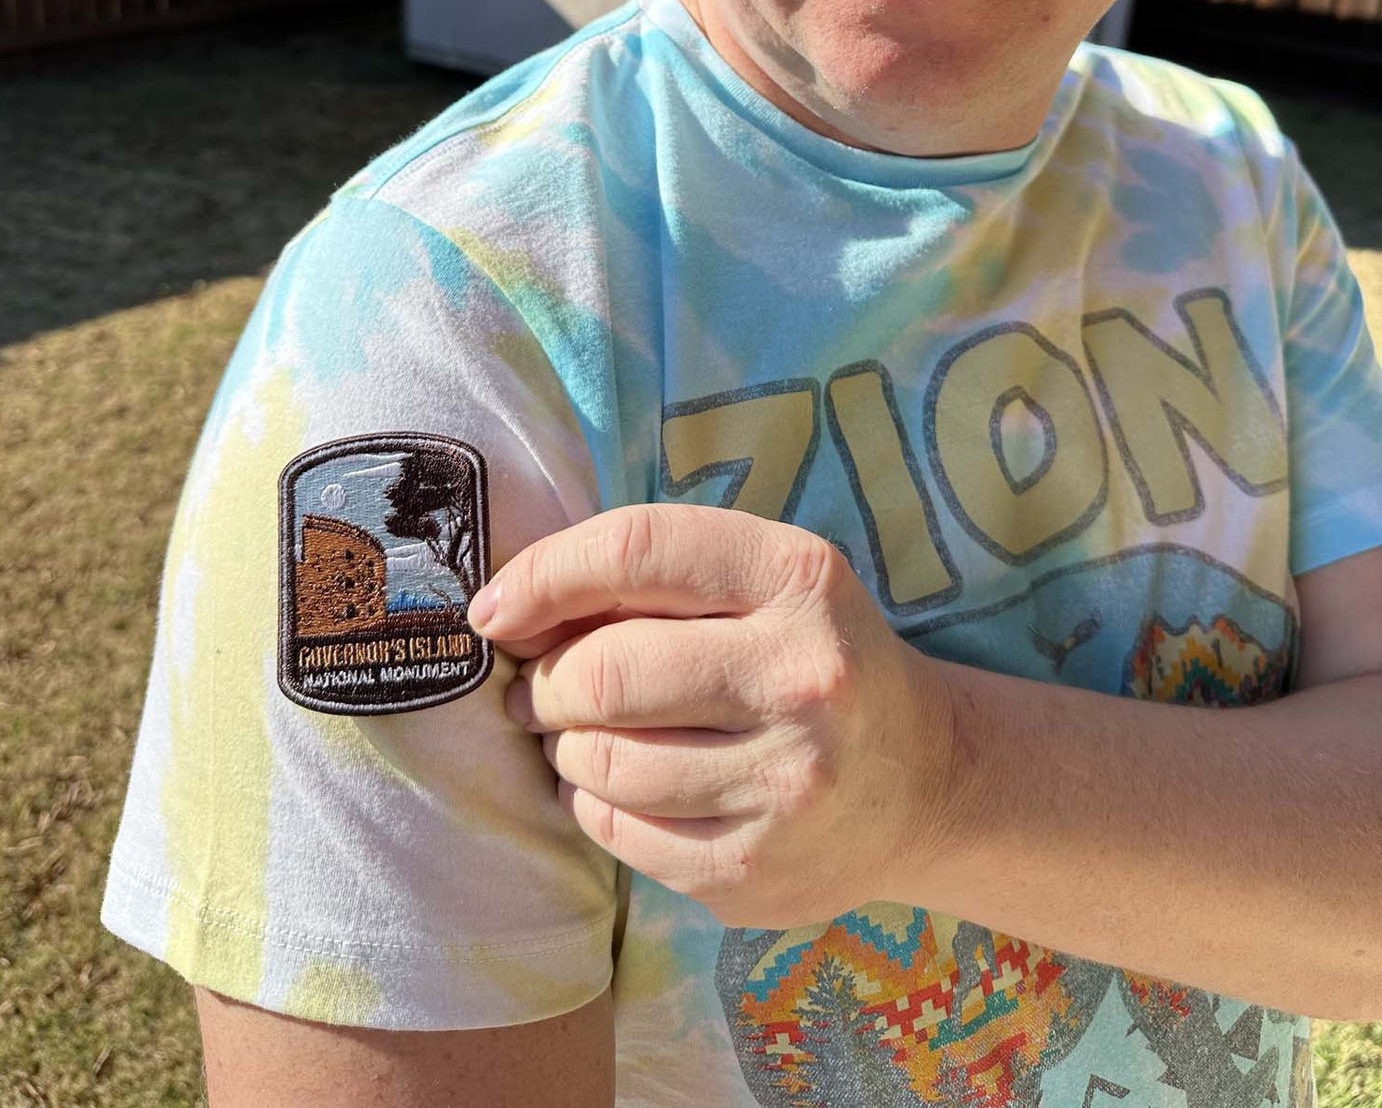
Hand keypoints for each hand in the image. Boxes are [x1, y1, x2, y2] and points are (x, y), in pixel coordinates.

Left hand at [467, 504, 958, 926]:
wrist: (926, 781)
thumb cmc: (810, 656)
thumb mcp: (764, 581)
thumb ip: (654, 576)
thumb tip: (509, 611)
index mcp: (798, 579)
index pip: (635, 551)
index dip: (543, 575)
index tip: (495, 610)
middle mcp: (801, 678)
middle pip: (603, 674)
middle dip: (545, 681)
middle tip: (538, 687)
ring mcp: (783, 784)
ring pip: (598, 762)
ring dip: (564, 745)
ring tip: (584, 734)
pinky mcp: (755, 870)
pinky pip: (617, 833)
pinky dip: (593, 805)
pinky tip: (625, 786)